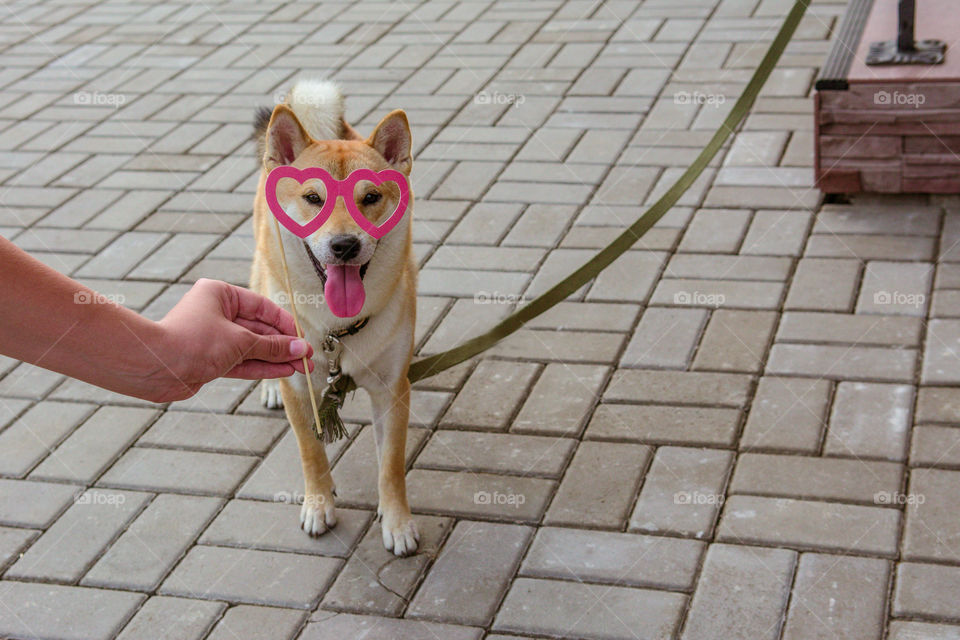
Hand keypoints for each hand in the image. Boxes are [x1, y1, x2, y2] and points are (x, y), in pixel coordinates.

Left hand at [155, 278, 313, 400]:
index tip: (303, 340)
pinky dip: (261, 366)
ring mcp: (213, 337)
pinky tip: (283, 371)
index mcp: (220, 294)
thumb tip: (300, 349)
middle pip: (259, 329)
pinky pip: (242, 361)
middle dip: (284, 345)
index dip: (286, 324)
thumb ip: (273, 346)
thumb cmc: (192, 341)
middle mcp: (216, 312)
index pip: (263, 307)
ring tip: (301, 368)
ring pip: (252, 347)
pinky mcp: (209, 359)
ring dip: (276, 358)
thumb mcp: (240, 341)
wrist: (154, 367)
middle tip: (307, 358)